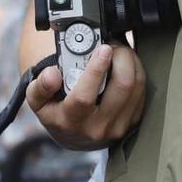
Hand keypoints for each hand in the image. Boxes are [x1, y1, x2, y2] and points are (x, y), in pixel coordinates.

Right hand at [26, 43, 147, 149]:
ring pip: (136, 86)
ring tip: (118, 52)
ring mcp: (118, 126)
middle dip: (121, 57)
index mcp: (72, 121)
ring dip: (131, 62)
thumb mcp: (39, 101)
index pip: (84, 96)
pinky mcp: (133, 122)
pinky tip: (125, 66)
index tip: (103, 48)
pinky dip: (137, 73)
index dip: (96, 69)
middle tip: (112, 45)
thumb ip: (40, 87)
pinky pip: (142, 92)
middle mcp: (98, 127)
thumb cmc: (57, 112)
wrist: (75, 136)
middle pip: (122, 86)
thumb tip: (52, 74)